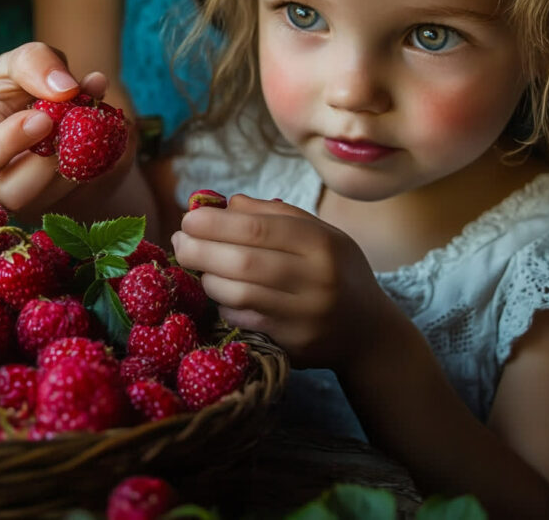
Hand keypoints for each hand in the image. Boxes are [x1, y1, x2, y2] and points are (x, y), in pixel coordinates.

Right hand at [0, 42, 107, 215]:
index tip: (43, 118)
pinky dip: (101, 156)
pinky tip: (106, 124)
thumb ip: (34, 63)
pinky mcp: (62, 201)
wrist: (58, 108)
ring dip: (81, 154)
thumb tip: (65, 89)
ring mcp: (29, 197)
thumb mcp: (21, 61)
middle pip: (15, 193)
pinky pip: (84, 188)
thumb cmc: (25, 84)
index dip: (9, 142)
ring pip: (56, 194)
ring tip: (95, 108)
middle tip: (74, 128)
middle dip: (46, 164)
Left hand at [171, 194, 388, 366]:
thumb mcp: (318, 233)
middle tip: (180, 242)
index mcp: (321, 243)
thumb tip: (225, 204)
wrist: (368, 330)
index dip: (215, 222)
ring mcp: (304, 315)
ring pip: (238, 293)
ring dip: (207, 278)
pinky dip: (222, 304)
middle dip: (200, 250)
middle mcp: (316, 279)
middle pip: (243, 261)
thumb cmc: (334, 269)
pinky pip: (243, 319)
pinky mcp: (292, 344)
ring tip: (197, 266)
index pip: (257, 227)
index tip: (189, 219)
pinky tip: (218, 293)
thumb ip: (274, 214)